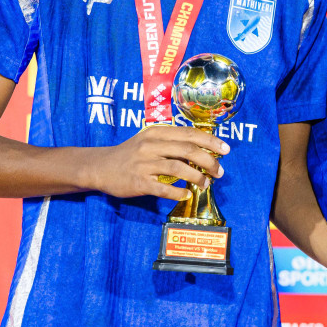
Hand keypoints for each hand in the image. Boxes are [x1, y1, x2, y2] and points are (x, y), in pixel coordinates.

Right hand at [80, 125, 227, 200]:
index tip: (225, 150)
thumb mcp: (150, 140)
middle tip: (219, 171)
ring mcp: (144, 164)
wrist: (100, 167)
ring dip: (197, 177)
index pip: (189, 134)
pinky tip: (186, 194)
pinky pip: (163, 188)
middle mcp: (151, 145)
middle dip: (209, 160)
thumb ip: (172, 143)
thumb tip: (202, 151)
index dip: (210, 141)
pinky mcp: (138, 182)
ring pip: (178, 168)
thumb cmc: (131, 154)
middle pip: (188, 150)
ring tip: (206, 183)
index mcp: (157, 132)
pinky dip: (178, 192)